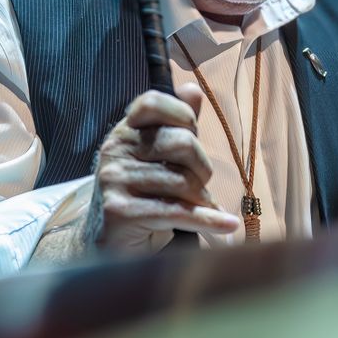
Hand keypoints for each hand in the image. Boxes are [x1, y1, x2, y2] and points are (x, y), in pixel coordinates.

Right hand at [83, 83, 240, 253]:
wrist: (109, 246)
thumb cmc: (144, 198)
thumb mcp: (161, 159)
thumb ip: (178, 125)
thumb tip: (193, 90)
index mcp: (124, 131)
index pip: (154, 102)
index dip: (183, 117)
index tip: (192, 138)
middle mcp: (115, 150)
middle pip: (182, 142)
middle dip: (203, 167)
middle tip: (201, 184)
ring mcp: (114, 180)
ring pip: (183, 181)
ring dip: (202, 199)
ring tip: (199, 208)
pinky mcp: (120, 211)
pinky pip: (177, 211)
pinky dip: (209, 221)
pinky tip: (228, 225)